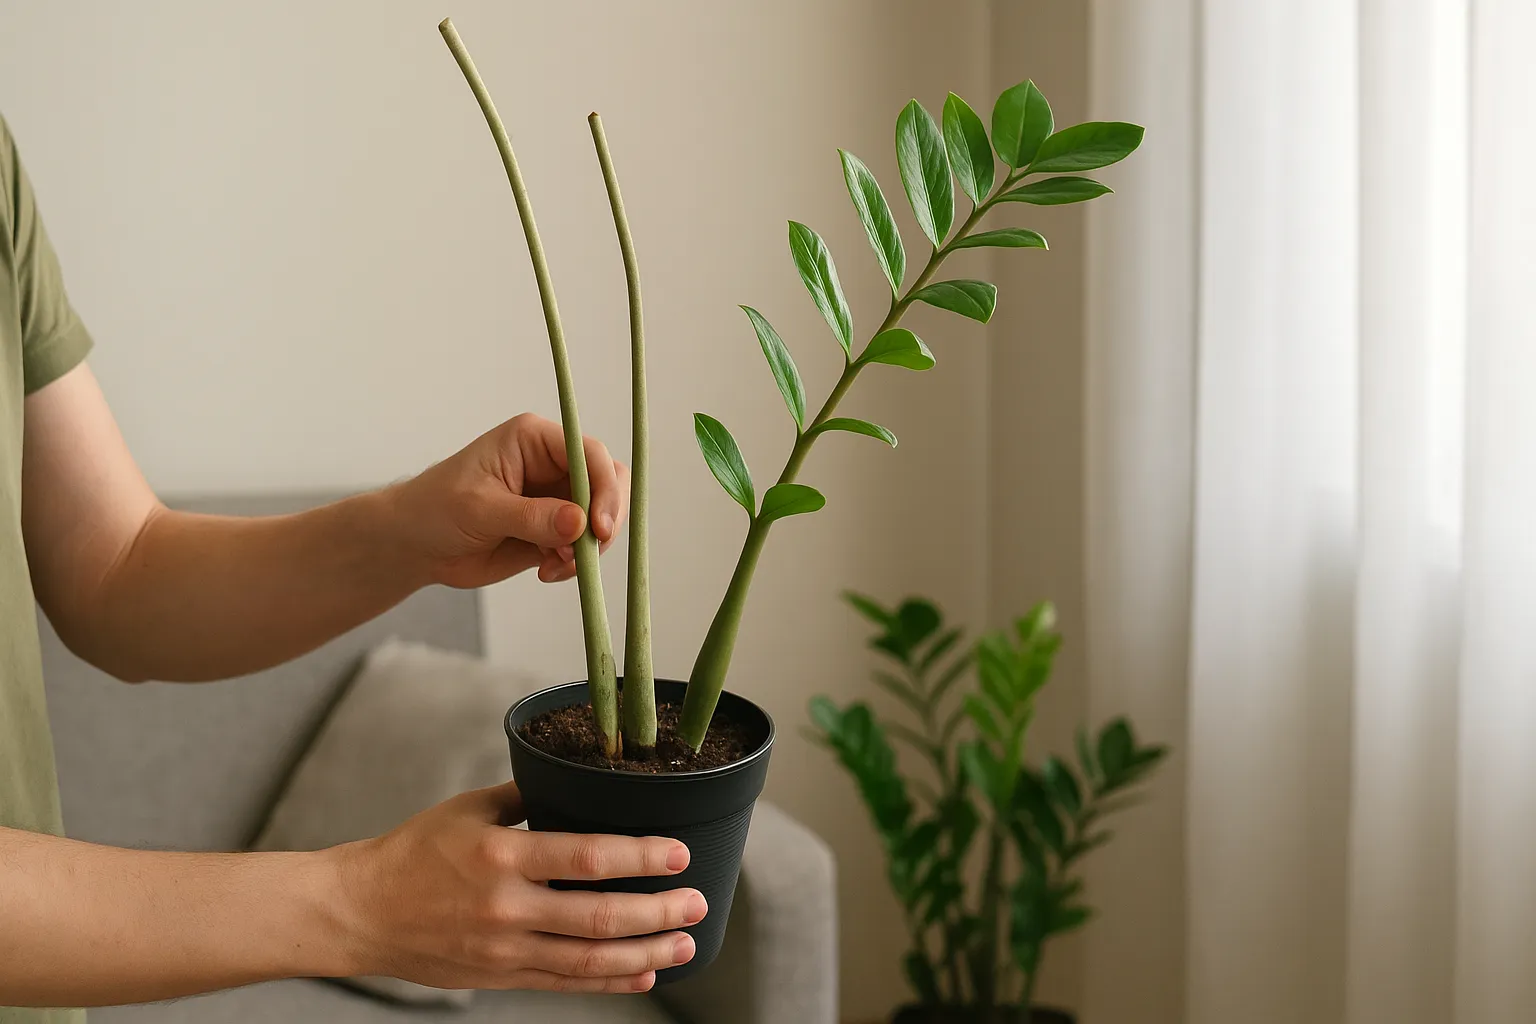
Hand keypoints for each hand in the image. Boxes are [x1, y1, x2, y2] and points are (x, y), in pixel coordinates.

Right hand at [331, 781, 704, 992]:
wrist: (361, 912)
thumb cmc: (415, 851)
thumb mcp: (469, 808)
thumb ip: (528, 798)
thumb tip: (581, 783)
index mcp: (501, 857)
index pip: (586, 858)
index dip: (639, 857)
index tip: (679, 854)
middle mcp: (507, 909)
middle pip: (598, 916)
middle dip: (657, 912)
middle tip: (698, 903)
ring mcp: (504, 950)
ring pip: (588, 959)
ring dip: (645, 952)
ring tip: (685, 944)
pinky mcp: (501, 976)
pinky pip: (565, 983)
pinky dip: (609, 981)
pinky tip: (643, 972)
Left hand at [390, 413, 629, 588]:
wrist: (415, 544)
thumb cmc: (435, 510)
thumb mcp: (480, 509)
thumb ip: (530, 517)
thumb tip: (579, 524)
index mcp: (535, 440)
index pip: (589, 454)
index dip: (603, 488)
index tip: (598, 528)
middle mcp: (553, 464)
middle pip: (608, 482)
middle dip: (604, 519)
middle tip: (585, 554)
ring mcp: (556, 498)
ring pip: (601, 517)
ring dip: (589, 547)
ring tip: (554, 566)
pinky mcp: (555, 530)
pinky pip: (585, 545)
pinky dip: (575, 563)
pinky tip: (546, 571)